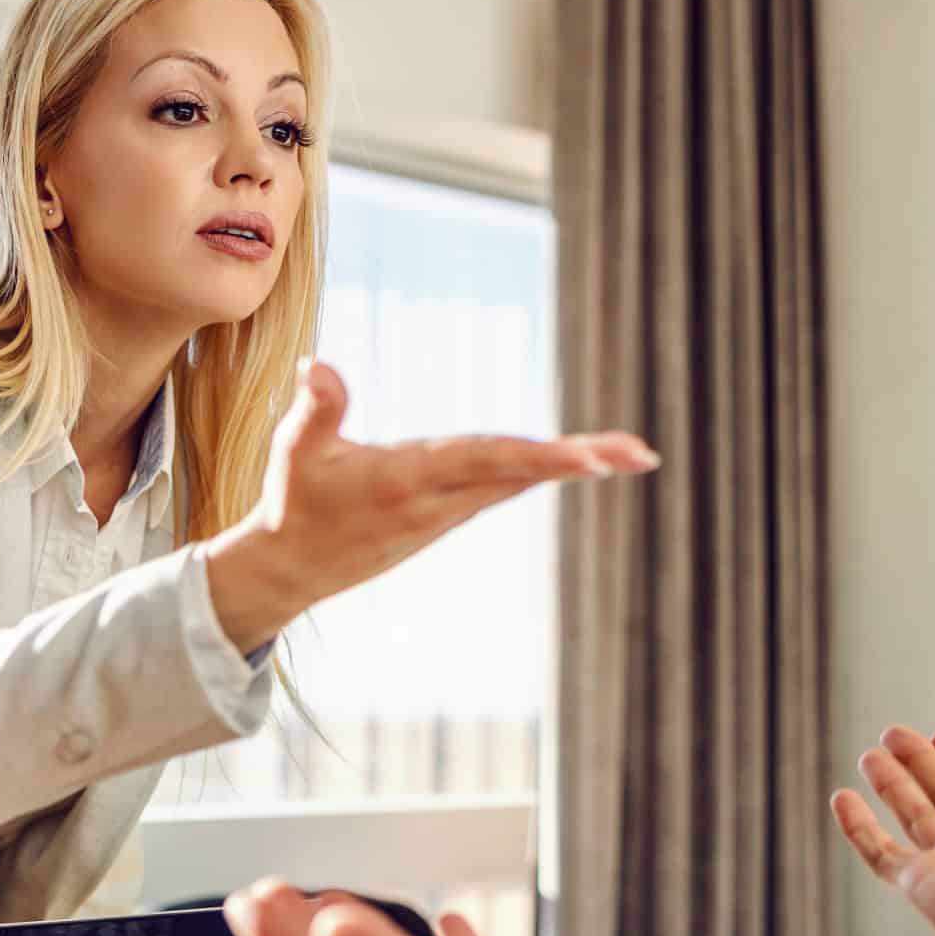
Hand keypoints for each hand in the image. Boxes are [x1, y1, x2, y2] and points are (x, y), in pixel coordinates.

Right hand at [205, 359, 656, 650]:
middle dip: (582, 461)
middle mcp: (438, 500)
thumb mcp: (293, 453)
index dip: (541, 457)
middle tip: (642, 453)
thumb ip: (316, 408)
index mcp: (408, 480)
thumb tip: (316, 364)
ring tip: (631, 454)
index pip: (487, 461)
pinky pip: (504, 487)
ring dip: (574, 464)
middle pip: (520, 473)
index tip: (593, 459)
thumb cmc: (292, 504)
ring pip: (518, 481)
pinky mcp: (446, 516)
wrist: (291, 571)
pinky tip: (579, 461)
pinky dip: (542, 470)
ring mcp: (447, 512)